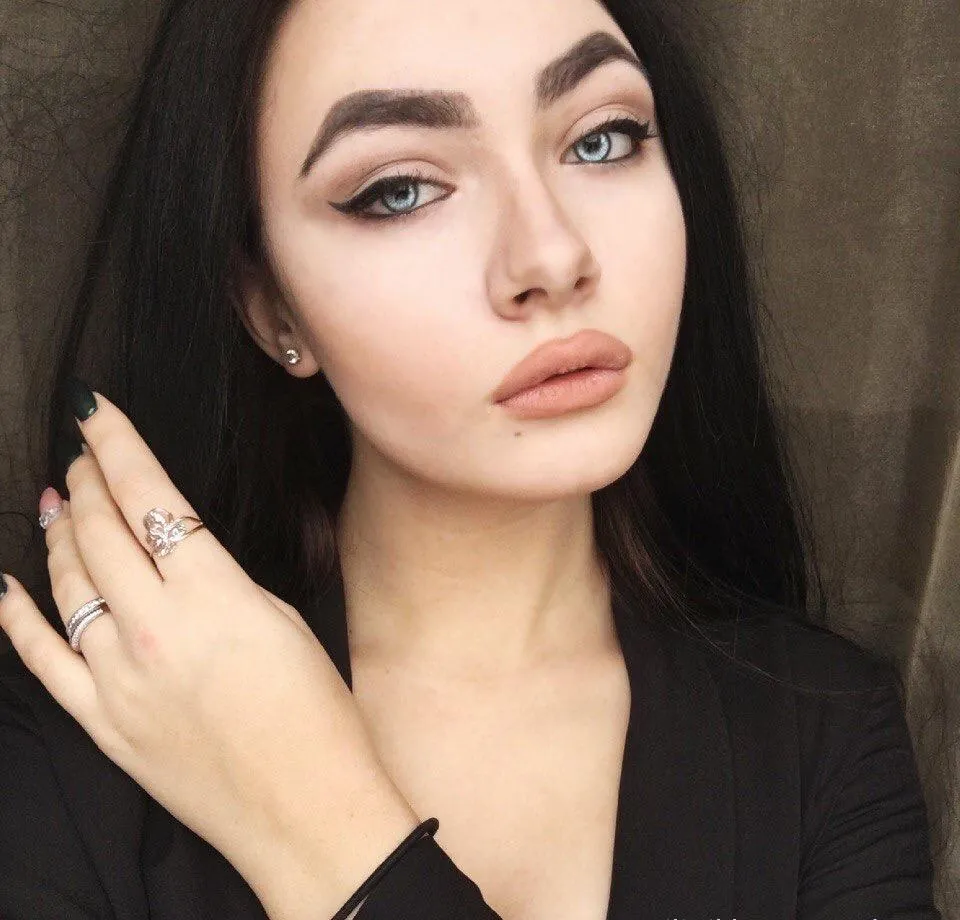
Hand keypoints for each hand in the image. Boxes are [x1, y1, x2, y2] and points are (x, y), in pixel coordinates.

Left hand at [0, 384, 415, 915]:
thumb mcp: (283, 621)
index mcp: (213, 596)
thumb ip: (220, 581)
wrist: (305, 810)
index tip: (95, 412)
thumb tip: (179, 552)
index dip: (117, 446)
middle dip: (87, 480)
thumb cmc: (316, 717)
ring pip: (67, 583)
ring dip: (61, 533)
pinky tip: (7, 586)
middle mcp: (153, 629)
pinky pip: (41, 660)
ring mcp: (118, 678)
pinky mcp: (101, 722)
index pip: (150, 498)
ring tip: (59, 500)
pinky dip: (18, 618)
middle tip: (80, 454)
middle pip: (102, 531)